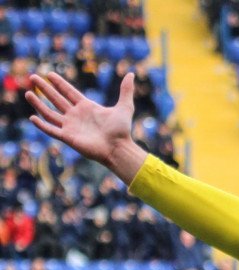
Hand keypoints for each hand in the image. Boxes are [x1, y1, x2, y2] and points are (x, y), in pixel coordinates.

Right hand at [25, 72, 145, 181]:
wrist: (119, 148)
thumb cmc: (122, 130)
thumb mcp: (125, 106)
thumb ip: (125, 90)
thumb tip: (131, 73)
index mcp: (87, 107)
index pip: (69, 92)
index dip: (59, 83)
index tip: (49, 74)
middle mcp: (76, 115)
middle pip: (56, 99)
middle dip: (44, 88)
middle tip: (33, 77)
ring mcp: (71, 126)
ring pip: (50, 113)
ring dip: (38, 104)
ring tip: (27, 93)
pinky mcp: (68, 137)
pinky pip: (51, 130)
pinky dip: (42, 125)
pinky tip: (32, 118)